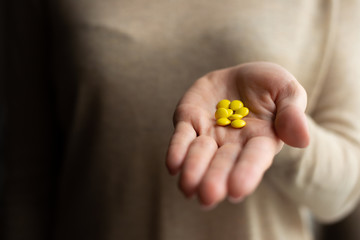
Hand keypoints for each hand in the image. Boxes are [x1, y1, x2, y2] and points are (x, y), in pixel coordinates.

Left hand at [166, 62, 308, 207]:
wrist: (240, 76)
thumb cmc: (268, 86)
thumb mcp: (287, 90)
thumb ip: (293, 111)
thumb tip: (301, 139)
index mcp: (261, 139)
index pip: (254, 158)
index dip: (246, 172)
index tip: (237, 189)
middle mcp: (233, 143)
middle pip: (223, 163)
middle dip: (215, 178)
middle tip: (208, 196)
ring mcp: (209, 134)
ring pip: (199, 154)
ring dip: (193, 170)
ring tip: (187, 187)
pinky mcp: (189, 121)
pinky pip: (181, 138)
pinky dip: (177, 151)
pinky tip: (173, 165)